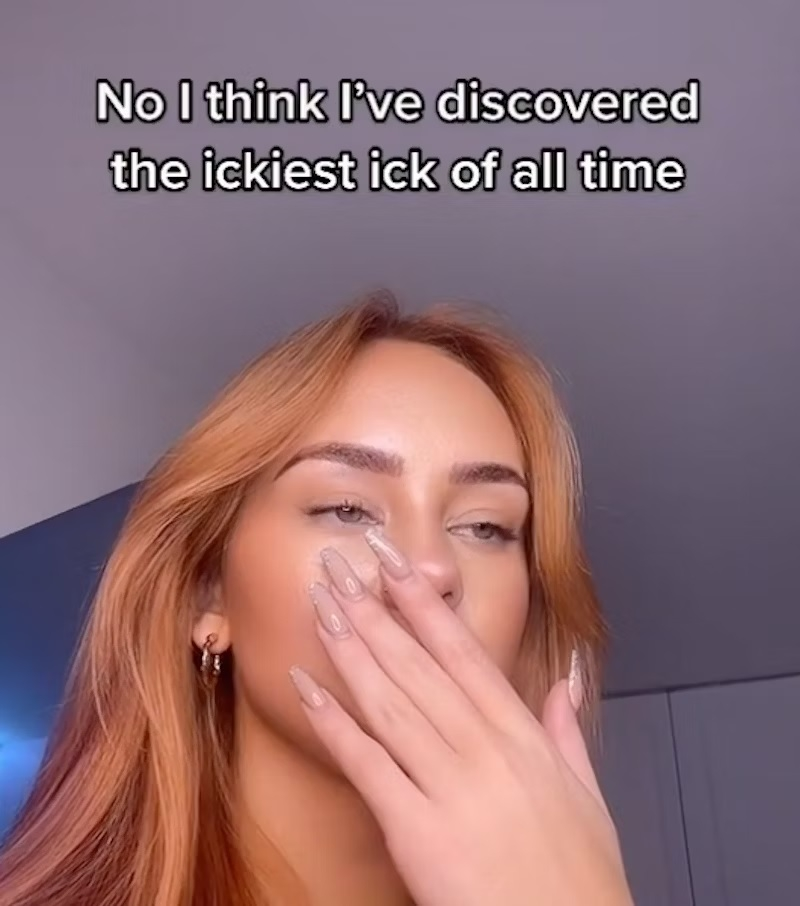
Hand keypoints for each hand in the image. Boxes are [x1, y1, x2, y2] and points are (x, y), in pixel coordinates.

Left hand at [288, 529, 633, 905]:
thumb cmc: (578, 879)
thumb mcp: (588, 795)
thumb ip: (567, 728)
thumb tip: (567, 676)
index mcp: (521, 736)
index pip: (463, 652)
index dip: (424, 603)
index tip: (395, 562)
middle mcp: (484, 750)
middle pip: (417, 665)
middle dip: (374, 608)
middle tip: (340, 563)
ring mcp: (450, 787)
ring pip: (390, 701)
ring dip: (350, 647)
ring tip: (320, 602)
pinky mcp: (418, 832)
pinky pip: (368, 766)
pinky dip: (334, 723)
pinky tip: (306, 686)